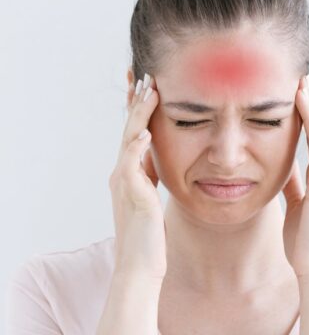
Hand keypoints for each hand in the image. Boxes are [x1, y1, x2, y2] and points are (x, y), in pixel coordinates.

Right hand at [108, 74, 165, 279]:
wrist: (140, 264)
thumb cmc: (150, 234)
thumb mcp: (151, 196)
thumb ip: (150, 175)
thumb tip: (156, 155)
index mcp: (130, 172)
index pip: (135, 131)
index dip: (139, 108)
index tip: (145, 84)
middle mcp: (123, 173)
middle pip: (129, 128)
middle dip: (136, 100)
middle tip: (143, 73)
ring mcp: (124, 182)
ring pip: (130, 138)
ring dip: (139, 113)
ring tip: (148, 90)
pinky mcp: (132, 194)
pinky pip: (131, 164)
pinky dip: (137, 146)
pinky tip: (146, 130)